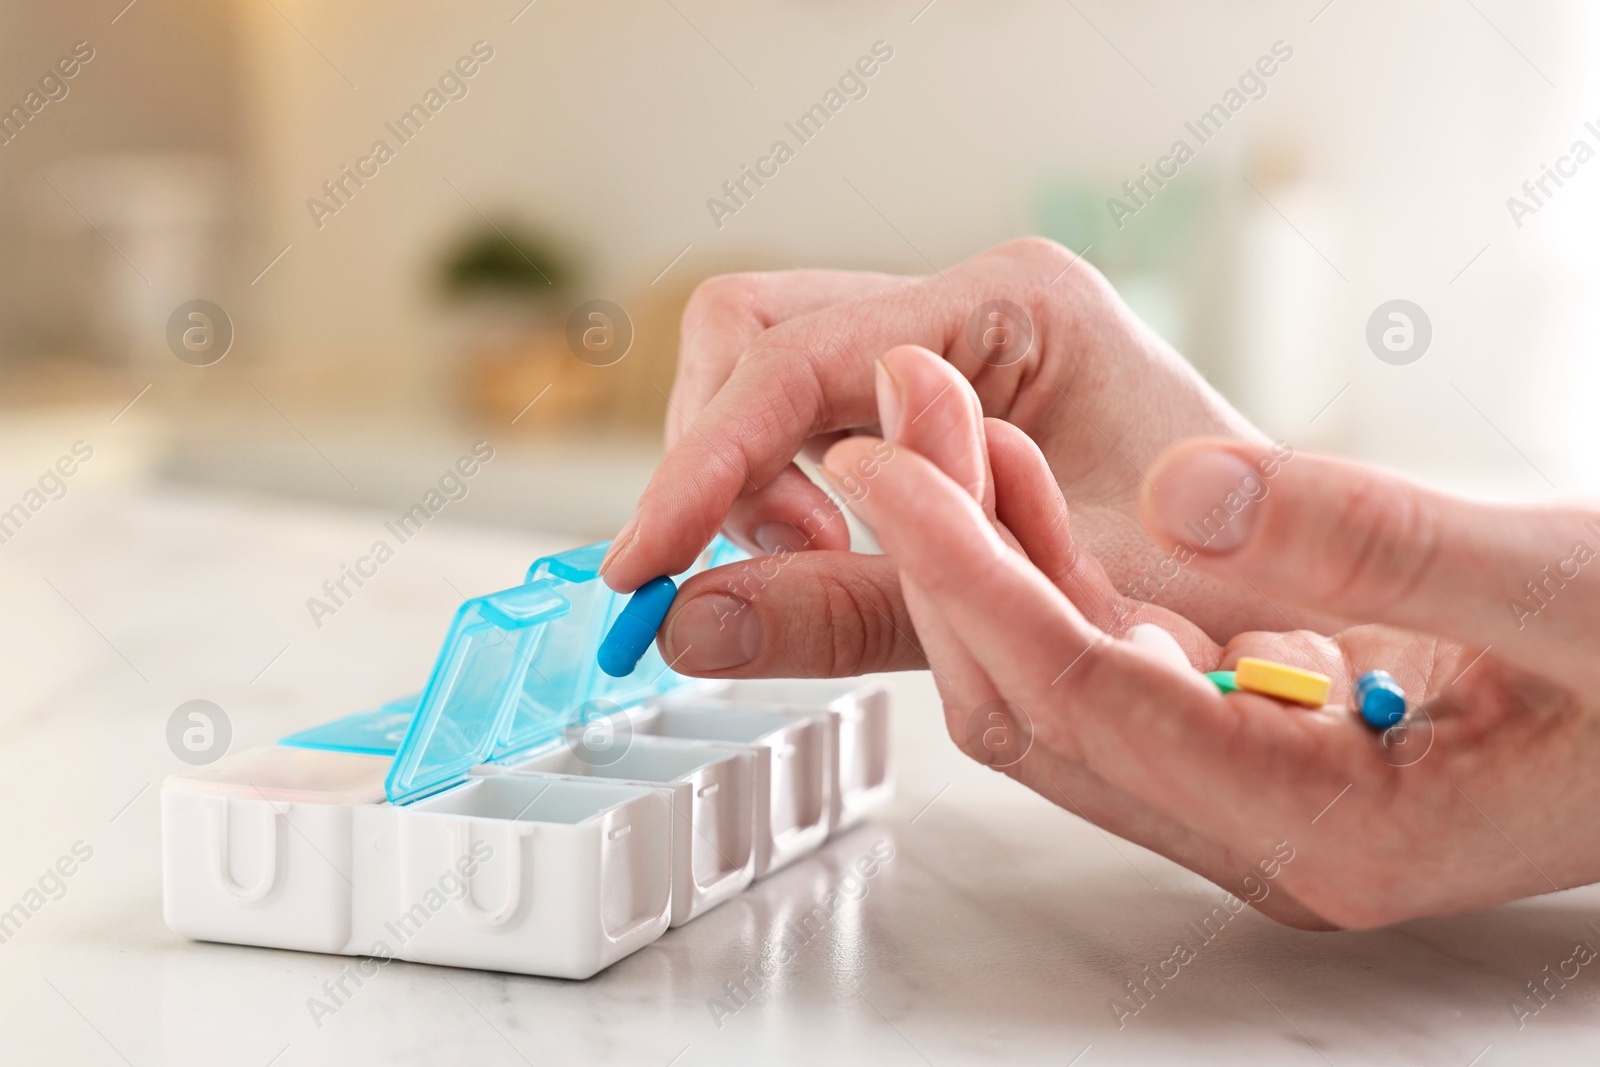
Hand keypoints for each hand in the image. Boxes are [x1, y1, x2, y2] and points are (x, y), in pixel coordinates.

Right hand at [603, 239, 1316, 677]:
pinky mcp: (933, 399)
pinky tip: (837, 562)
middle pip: (756, 335)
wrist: (1310, 588)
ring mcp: (948, 345)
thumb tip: (692, 628)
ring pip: (766, 376)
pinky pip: (807, 424)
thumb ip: (857, 610)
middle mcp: (969, 305)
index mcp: (1013, 305)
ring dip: (749, 485)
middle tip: (746, 577)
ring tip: (814, 576)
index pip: (795, 359)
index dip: (703, 466)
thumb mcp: (1031, 602)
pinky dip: (787, 498)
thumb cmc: (1225, 579)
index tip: (643, 569)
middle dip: (718, 460)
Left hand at [820, 343, 1599, 927]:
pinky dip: (1057, 566)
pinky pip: (1117, 658)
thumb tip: (1182, 494)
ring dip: (988, 552)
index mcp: (1326, 826)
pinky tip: (1022, 479)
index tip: (889, 465)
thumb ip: (1377, 544)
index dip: (966, 575)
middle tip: (894, 415)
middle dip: (948, 553)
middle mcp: (1264, 829)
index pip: (1081, 696)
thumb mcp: (1566, 591)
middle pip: (1038, 698)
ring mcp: (1254, 788)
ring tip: (937, 424)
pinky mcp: (1259, 738)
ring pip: (1062, 679)